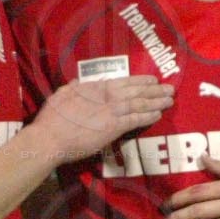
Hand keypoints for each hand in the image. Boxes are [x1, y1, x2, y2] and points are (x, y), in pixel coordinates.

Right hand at [33, 75, 173, 164]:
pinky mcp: (114, 126)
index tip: (151, 80)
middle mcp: (106, 96)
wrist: (50, 138)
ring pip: (139, 103)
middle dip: (154, 89)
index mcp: (94, 87)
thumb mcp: (61, 94)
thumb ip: (73, 88)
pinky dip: (148, 116)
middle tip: (169, 88)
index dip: (139, 81)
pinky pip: (136, 119)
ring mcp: (111, 110)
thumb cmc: (52, 119)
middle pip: (136, 90)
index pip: (122, 82)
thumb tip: (79, 82)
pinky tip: (158, 115)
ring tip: (169, 100)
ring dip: (156, 101)